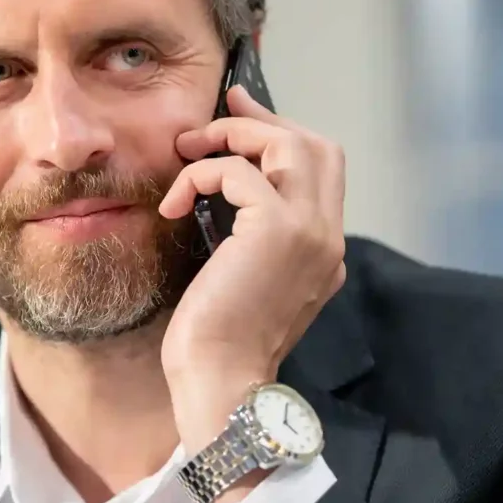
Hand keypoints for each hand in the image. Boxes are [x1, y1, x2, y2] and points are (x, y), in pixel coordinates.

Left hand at [158, 83, 348, 449]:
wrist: (222, 383)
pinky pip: (239, 172)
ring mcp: (310, 231)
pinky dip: (201, 174)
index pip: (322, 170)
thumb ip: (253, 240)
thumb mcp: (244, 281)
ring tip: (189, 154)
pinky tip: (175, 204)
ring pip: (289, 144)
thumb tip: (225, 194)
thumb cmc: (219, 344)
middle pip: (317, 145)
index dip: (281, 135)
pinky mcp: (278, 230)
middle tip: (214, 119)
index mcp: (325, 250)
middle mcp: (328, 236)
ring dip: (232, 138)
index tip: (238, 119)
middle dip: (262, 123)